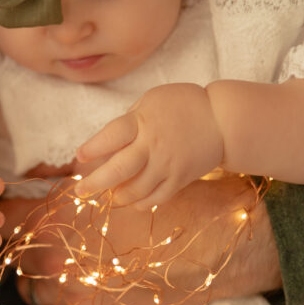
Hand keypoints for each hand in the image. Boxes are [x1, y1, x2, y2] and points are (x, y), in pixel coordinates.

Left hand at [12, 175, 279, 304]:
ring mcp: (76, 295)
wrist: (210, 241)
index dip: (4, 223)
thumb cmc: (159, 209)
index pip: (5, 220)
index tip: (7, 228)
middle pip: (19, 260)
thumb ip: (60, 192)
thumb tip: (21, 187)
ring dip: (40, 289)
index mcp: (56, 218)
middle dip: (29, 257)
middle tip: (45, 255)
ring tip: (59, 283)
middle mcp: (58, 257)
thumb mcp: (105, 189)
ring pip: (33, 295)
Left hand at [76, 83, 223, 208]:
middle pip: (118, 170)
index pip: (111, 137)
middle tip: (80, 191)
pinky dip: (141, 203)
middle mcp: (152, 146)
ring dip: (118, 196)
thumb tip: (106, 143)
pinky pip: (156, 198)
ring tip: (110, 195)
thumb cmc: (183, 105)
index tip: (80, 157)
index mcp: (142, 122)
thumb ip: (129, 121)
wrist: (223, 121)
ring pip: (136, 190)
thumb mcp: (151, 101)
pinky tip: (132, 202)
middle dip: (95, 183)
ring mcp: (167, 165)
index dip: (93, 148)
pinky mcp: (180, 179)